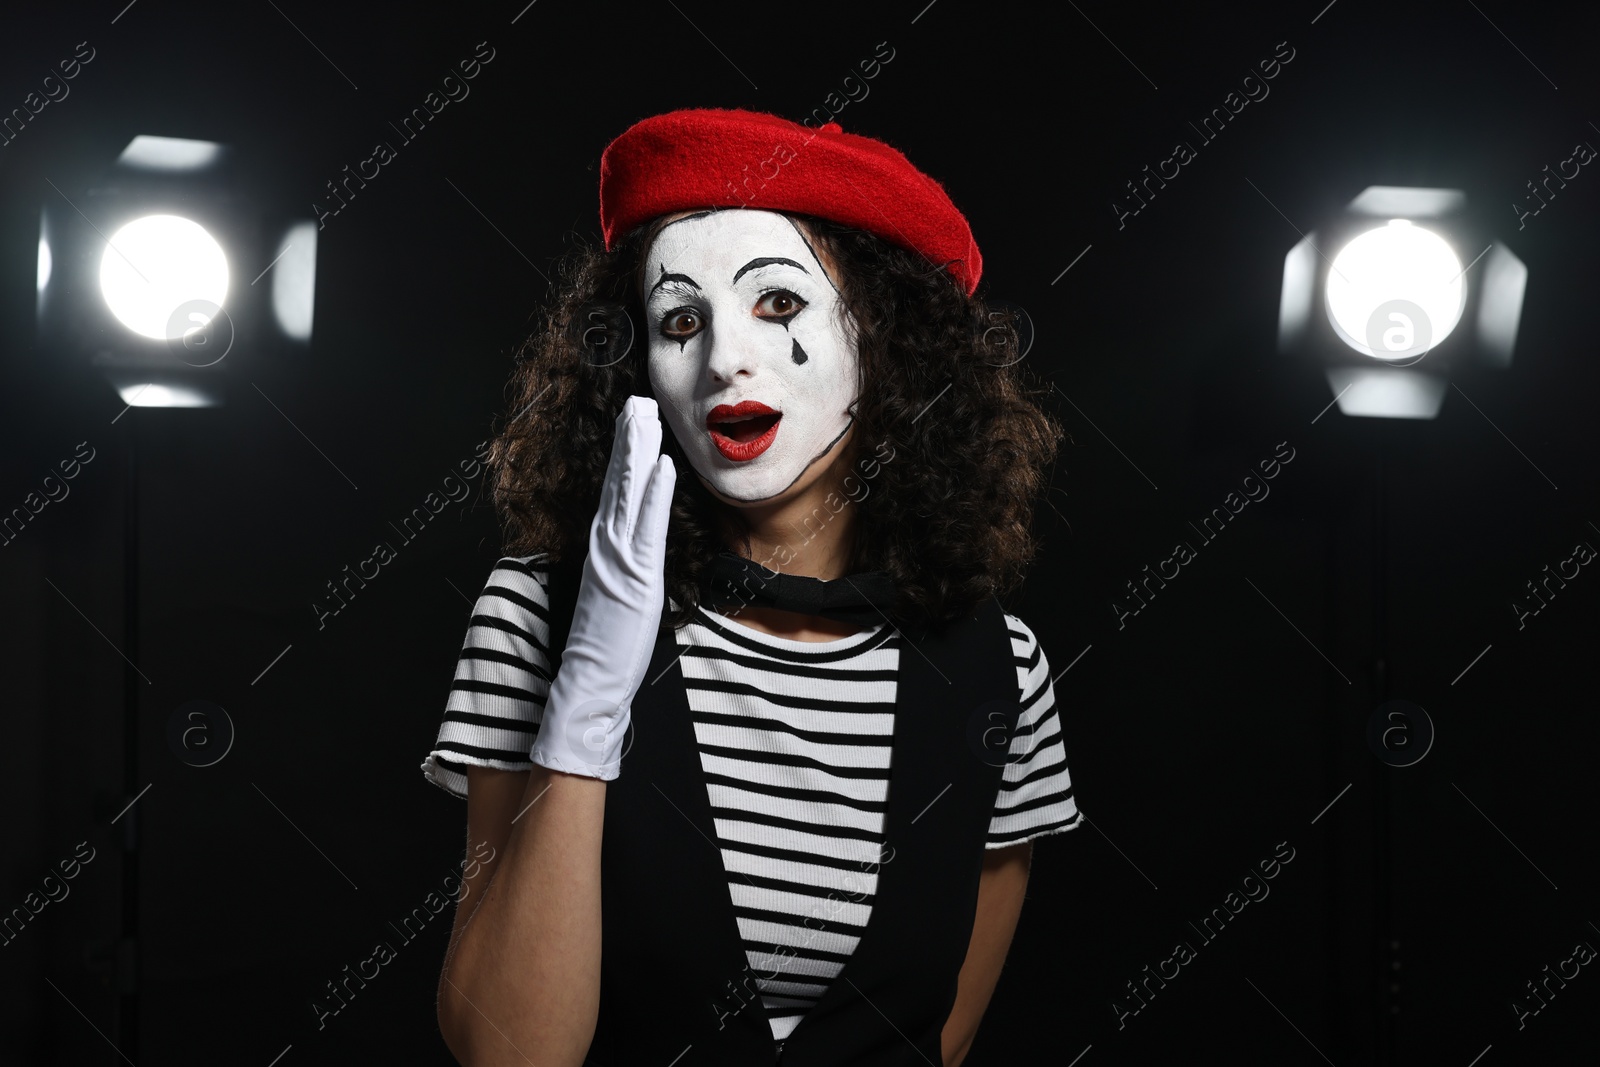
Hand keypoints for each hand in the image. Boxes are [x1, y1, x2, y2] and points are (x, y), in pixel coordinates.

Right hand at [529, 395, 675, 779]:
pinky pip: (646, 527)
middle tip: (638, 402)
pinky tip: (663, 467)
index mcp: (604, 552)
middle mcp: (606, 549)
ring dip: (639, 453)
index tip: (634, 425)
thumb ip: (620, 567)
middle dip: (629, 441)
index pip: (615, 496)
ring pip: (628, 494)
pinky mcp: (633, 578)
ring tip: (646, 416)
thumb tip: (631, 547)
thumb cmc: (603, 649)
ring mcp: (617, 561)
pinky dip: (654, 495)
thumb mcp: (616, 598)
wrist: (587, 687)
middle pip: (618, 484)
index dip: (625, 459)